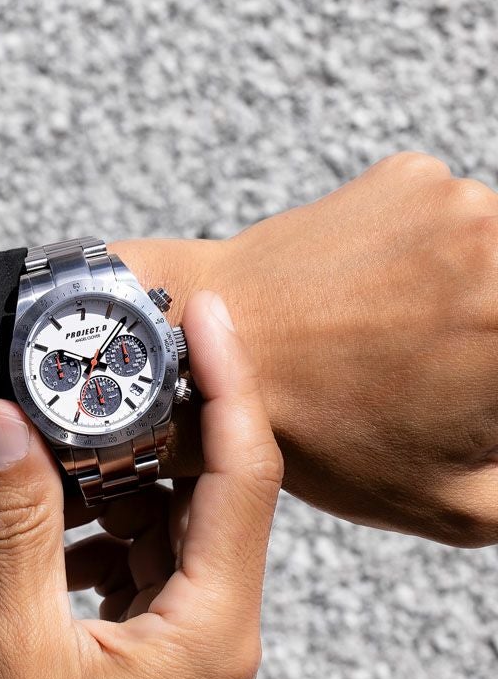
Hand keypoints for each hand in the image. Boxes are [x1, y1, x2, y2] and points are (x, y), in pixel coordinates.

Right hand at [0, 291, 282, 678]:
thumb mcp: (13, 643)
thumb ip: (13, 523)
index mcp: (211, 629)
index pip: (243, 476)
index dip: (230, 384)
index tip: (210, 317)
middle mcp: (215, 624)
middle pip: (214, 486)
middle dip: (169, 417)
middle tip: (128, 360)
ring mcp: (186, 630)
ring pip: (174, 513)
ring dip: (125, 469)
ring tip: (77, 436)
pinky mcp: (152, 634)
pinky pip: (143, 546)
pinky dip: (106, 514)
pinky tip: (63, 511)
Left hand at [111, 152, 497, 546]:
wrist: (209, 345)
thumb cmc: (322, 433)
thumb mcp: (455, 504)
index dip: (495, 374)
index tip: (470, 384)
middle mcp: (497, 239)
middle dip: (490, 333)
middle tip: (430, 362)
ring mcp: (451, 195)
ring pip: (492, 249)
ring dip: (468, 285)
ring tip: (394, 330)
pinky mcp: (405, 174)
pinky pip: (443, 216)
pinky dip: (424, 249)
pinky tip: (368, 290)